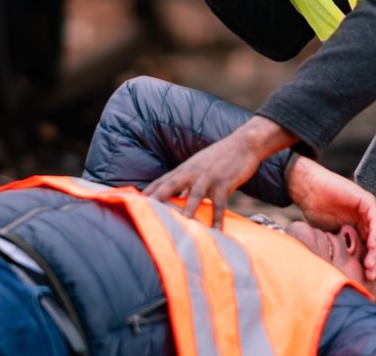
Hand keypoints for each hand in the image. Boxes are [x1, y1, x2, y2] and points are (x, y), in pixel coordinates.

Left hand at [144, 116, 294, 229]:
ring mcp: (208, 177)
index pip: (161, 181)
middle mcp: (192, 172)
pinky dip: (217, 217)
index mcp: (184, 169)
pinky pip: (220, 202)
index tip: (131, 203)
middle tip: (143, 212)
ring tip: (180, 225)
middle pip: (170, 186)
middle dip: (156, 199)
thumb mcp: (198, 168)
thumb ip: (186, 184)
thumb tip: (176, 200)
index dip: (147, 192)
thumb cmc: (219, 158)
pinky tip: (216, 231)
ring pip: (194, 195)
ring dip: (186, 210)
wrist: (243, 143)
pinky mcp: (225, 182)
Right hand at [288, 157, 375, 281]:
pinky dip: (375, 234)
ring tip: (370, 265)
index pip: (373, 249)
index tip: (369, 278)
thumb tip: (345, 270)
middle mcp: (367, 219)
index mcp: (360, 227)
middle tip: (371, 275)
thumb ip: (342, 248)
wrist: (308, 191)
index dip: (373, 264)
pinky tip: (370, 246)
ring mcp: (368, 210)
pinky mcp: (367, 202)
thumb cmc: (315, 211)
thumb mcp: (331, 237)